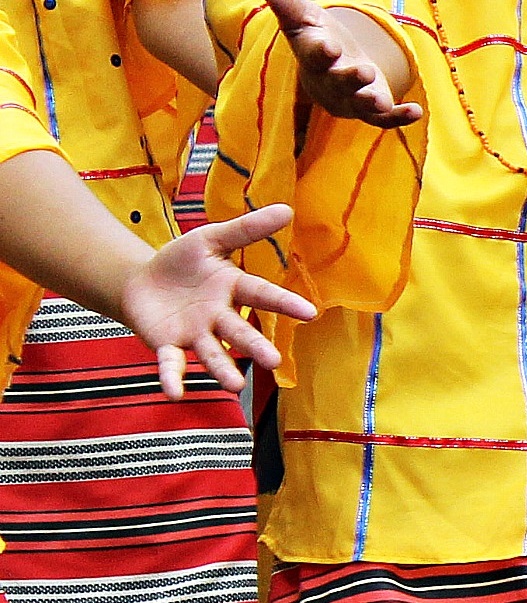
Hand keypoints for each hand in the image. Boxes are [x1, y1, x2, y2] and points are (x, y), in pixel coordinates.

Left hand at [117, 204, 315, 394]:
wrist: (140, 280)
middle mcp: (218, 316)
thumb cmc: (181, 261)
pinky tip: (174, 393)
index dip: (285, 303)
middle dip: (255, 346)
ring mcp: (194, 333)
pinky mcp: (167, 344)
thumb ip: (246, 229)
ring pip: (211, 353)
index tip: (310, 313)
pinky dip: (172, 378)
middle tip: (274, 361)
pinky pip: (171, 363)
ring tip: (235, 386)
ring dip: (222, 369)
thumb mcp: (210, 238)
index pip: (262, 295)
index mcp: (233, 289)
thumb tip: (287, 209)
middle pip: (239, 332)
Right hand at [259, 0, 417, 127]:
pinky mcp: (371, 109)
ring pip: (359, 104)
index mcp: (314, 57)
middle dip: (350, 78)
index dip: (321, 52)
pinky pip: (383, 119)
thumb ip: (286, 2)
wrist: (329, 66)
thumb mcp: (303, 16)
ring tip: (381, 101)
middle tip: (364, 71)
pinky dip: (398, 117)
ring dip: (371, 102)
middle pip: (339, 83)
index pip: (315, 55)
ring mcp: (351, 98)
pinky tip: (416, 111)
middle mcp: (330, 81)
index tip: (330, 46)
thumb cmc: (315, 36)